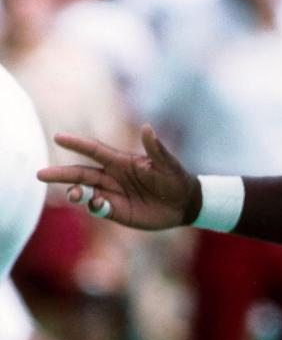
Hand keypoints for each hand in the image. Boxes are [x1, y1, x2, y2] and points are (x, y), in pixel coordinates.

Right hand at [37, 125, 199, 230]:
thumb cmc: (175, 179)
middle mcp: (112, 177)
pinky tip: (99, 205)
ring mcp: (112, 194)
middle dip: (61, 174)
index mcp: (121, 161)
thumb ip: (155, 149)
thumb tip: (147, 128)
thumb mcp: (167, 164)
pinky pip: (98, 208)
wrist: (184, 204)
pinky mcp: (116, 211)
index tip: (58, 137)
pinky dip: (94, 206)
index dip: (77, 144)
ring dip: (75, 192)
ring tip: (74, 195)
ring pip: (85, 191)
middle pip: (81, 173)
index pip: (94, 151)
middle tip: (40, 175)